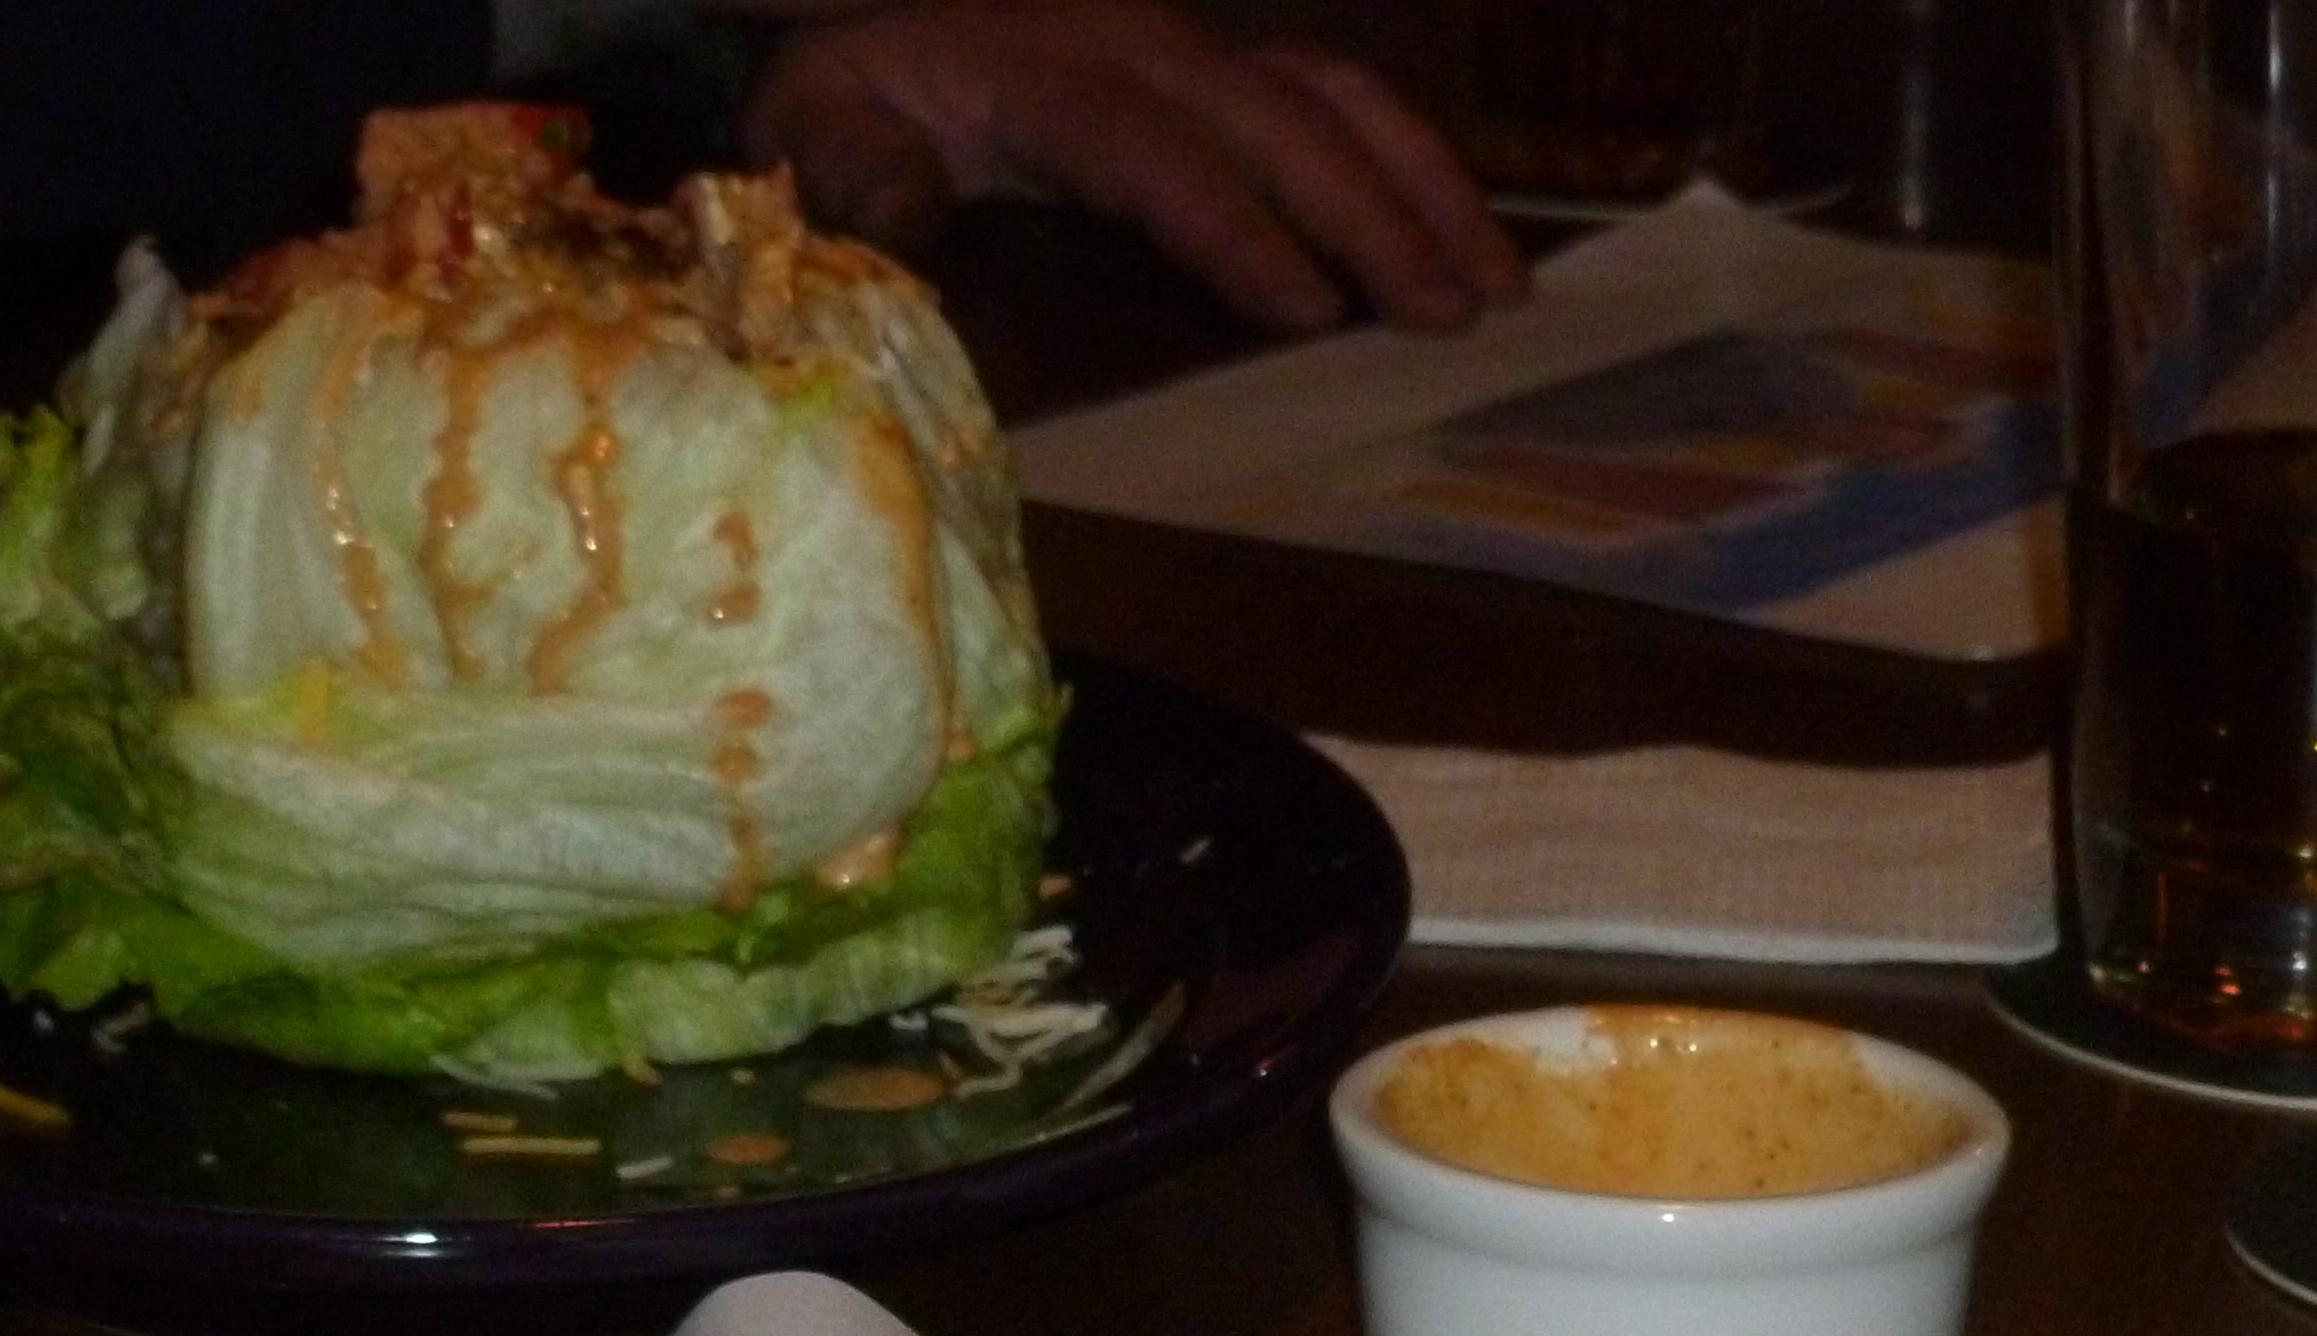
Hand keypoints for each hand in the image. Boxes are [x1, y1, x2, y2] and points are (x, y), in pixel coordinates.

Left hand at [740, 0, 1530, 332]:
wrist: (880, 34)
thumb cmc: (853, 104)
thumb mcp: (813, 129)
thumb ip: (850, 169)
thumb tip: (898, 206)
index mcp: (1041, 71)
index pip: (1156, 149)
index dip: (1236, 225)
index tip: (1312, 311)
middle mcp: (1138, 42)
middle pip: (1280, 121)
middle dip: (1374, 218)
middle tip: (1452, 320)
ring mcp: (1195, 45)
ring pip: (1334, 96)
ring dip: (1426, 187)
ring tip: (1502, 290)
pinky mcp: (1227, 67)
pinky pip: (1339, 99)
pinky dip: (1417, 166)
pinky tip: (1474, 245)